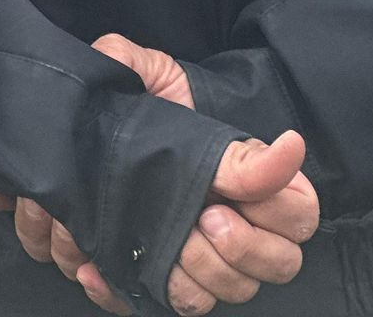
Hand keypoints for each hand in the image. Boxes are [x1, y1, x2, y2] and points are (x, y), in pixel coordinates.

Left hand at [0, 37, 318, 314]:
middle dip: (243, 249)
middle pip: (279, 264)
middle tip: (203, 218)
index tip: (230, 197)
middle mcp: (235, 223)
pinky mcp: (153, 275)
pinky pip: (161, 304)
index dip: (279, 213)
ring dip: (196, 274)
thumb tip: (290, 145)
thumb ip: (210, 99)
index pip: (301, 215)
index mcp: (248, 177)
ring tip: (159, 239)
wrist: (72, 124)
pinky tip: (97, 268)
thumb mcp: (154, 79)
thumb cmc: (124, 98)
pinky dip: (128, 291)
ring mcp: (198, 255)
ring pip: (227, 291)